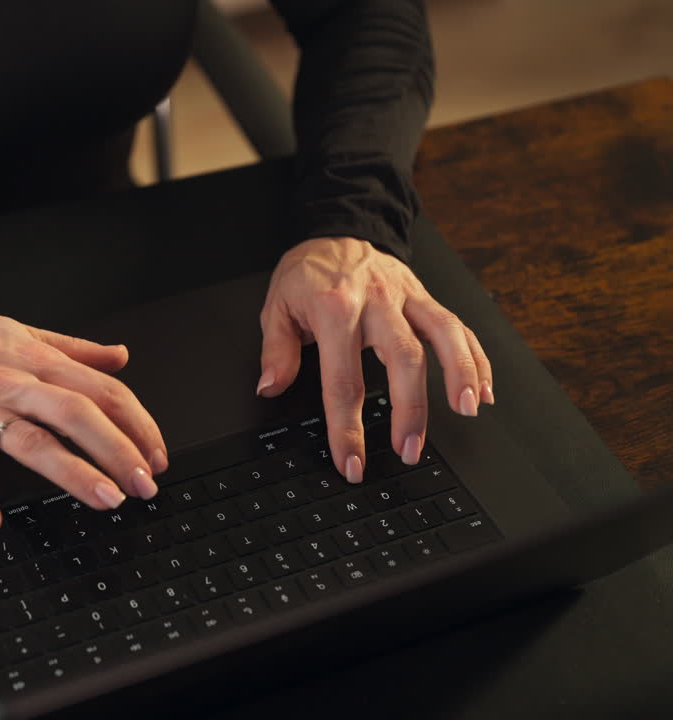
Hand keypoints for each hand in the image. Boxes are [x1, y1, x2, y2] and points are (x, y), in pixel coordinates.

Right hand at [0, 313, 168, 534]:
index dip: (136, 423)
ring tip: (107, 499)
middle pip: (76, 415)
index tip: (156, 453)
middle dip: (118, 450)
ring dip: (73, 472)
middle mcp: (13, 385)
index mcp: (36, 362)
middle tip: (145, 484)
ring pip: (33, 442)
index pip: (100, 391)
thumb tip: (119, 356)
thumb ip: (74, 348)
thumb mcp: (20, 332)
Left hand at [257, 237, 493, 482]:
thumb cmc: (308, 273)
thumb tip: (271, 388)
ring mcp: (407, 297)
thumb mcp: (277, 307)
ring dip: (460, 375)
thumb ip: (277, 351)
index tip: (351, 460)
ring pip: (444, 335)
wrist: (336, 231)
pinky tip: (484, 389)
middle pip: (403, 359)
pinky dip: (476, 358)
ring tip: (466, 412)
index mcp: (335, 308)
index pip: (343, 379)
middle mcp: (377, 301)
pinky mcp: (426, 297)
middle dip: (410, 410)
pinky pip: (458, 327)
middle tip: (409, 450)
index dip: (347, 427)